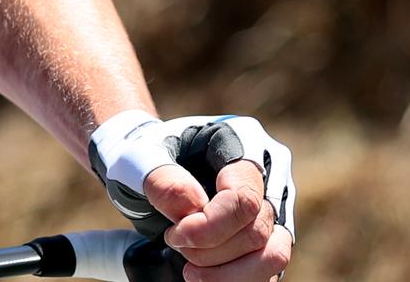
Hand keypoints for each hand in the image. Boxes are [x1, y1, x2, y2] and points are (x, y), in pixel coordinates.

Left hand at [90, 112, 294, 281]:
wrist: (144, 166)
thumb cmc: (143, 157)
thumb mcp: (136, 158)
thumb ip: (161, 179)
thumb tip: (193, 207)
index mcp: (242, 140)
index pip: (244, 199)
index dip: (209, 228)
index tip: (174, 234)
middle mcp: (268, 173)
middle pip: (258, 231)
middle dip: (211, 250)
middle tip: (174, 242)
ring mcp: (272, 206)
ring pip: (273, 256)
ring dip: (229, 274)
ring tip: (191, 271)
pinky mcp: (269, 236)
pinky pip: (268, 270)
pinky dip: (235, 279)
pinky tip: (204, 275)